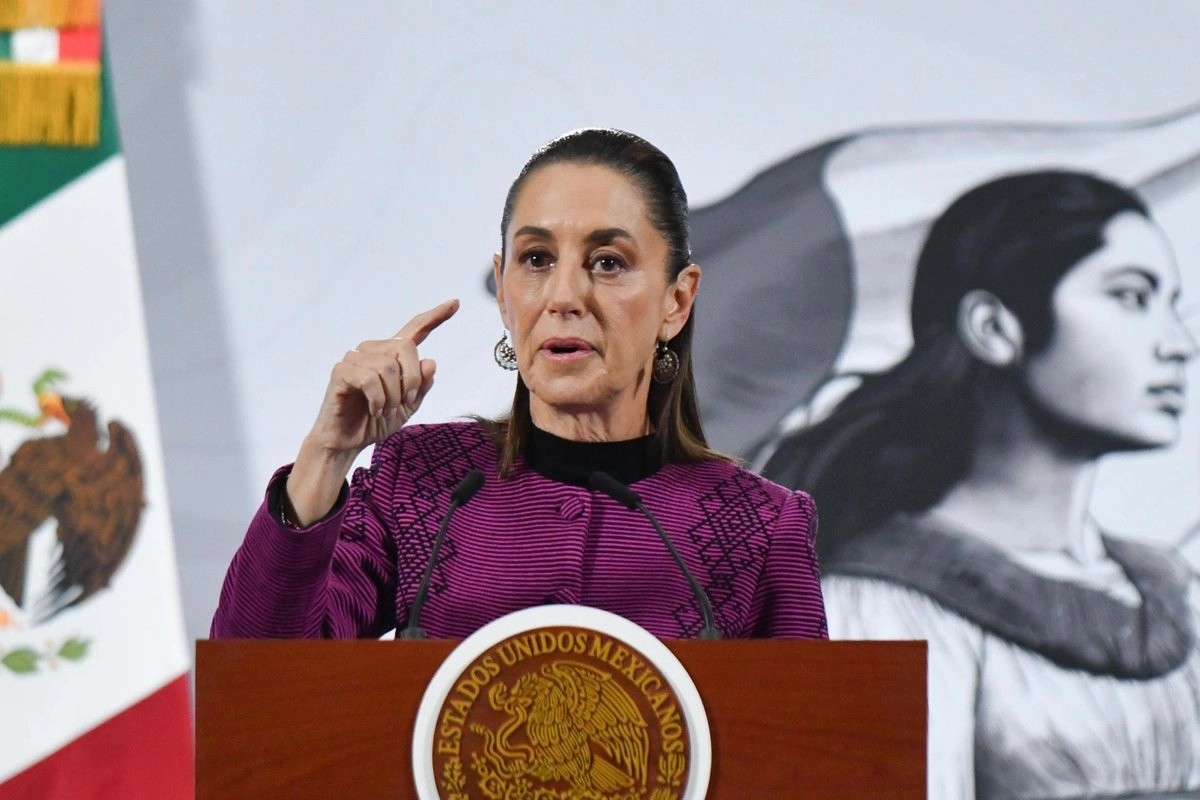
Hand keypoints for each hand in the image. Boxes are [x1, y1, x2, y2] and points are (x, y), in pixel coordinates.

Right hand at [286, 299, 458, 523]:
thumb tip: (430, 361)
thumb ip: (421, 385)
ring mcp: (355, 358)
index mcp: (391, 356)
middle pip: (406, 348)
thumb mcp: (408, 406)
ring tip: (384, 410)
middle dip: (412, 380)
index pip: (415, 330)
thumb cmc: (374, 421)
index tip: (455, 303)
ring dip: (392, 396)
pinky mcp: (340, 371)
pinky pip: (370, 379)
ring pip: (389, 366)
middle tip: (403, 402)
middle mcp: (372, 351)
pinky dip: (378, 400)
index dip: (435, 317)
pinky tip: (373, 410)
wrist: (347, 442)